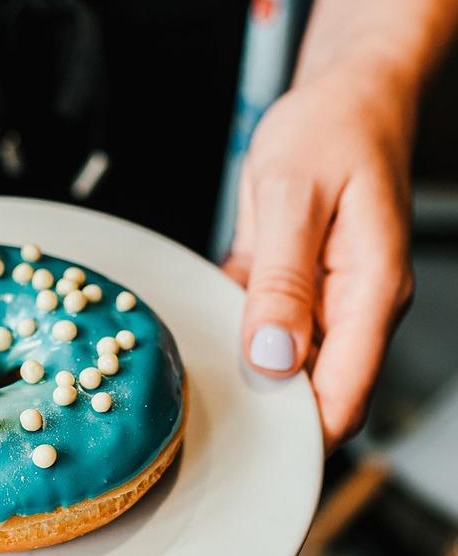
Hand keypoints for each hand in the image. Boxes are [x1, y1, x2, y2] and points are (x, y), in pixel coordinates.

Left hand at [223, 61, 413, 451]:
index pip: (345, 394)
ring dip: (244, 381)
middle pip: (316, 392)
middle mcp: (353, 306)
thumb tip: (276, 359)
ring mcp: (326, 299)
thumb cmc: (331, 130)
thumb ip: (284, 279)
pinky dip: (233, 337)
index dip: (302, 438)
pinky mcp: (296, 286)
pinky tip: (193, 341)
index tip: (248, 458)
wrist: (345, 96)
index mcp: (370, 290)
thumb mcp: (294, 196)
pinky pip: (263, 328)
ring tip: (185, 396)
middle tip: (199, 431)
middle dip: (267, 418)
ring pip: (286, 366)